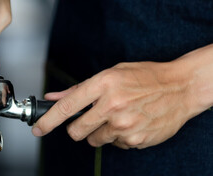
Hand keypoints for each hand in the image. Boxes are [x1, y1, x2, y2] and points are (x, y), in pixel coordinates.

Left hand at [32, 45, 212, 148]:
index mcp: (102, 84)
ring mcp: (124, 124)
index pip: (66, 107)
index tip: (38, 129)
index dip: (48, 121)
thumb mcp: (111, 73)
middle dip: (77, 128)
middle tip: (90, 119)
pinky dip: (119, 137)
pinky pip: (115, 145)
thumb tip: (53, 97)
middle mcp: (111, 105)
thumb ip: (78, 88)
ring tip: (117, 117)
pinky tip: (131, 122)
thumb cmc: (145, 77)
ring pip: (94, 140)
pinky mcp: (135, 139)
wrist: (180, 87)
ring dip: (100, 132)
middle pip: (76, 130)